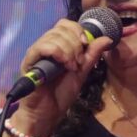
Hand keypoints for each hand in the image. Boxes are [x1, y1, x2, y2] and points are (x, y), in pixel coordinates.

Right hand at [13, 19, 113, 136]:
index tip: (86, 45)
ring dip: (69, 51)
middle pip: (61, 28)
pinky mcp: (29, 61)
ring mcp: (36, 53)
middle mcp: (45, 45)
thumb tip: (108, 38)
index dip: (78, 31)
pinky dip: (58, 53)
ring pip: (54, 36)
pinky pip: (42, 47)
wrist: (49, 112)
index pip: (66, 24)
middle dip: (76, 44)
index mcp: (58, 45)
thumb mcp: (82, 71)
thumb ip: (92, 54)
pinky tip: (64, 65)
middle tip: (79, 62)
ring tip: (72, 67)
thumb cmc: (62, 93)